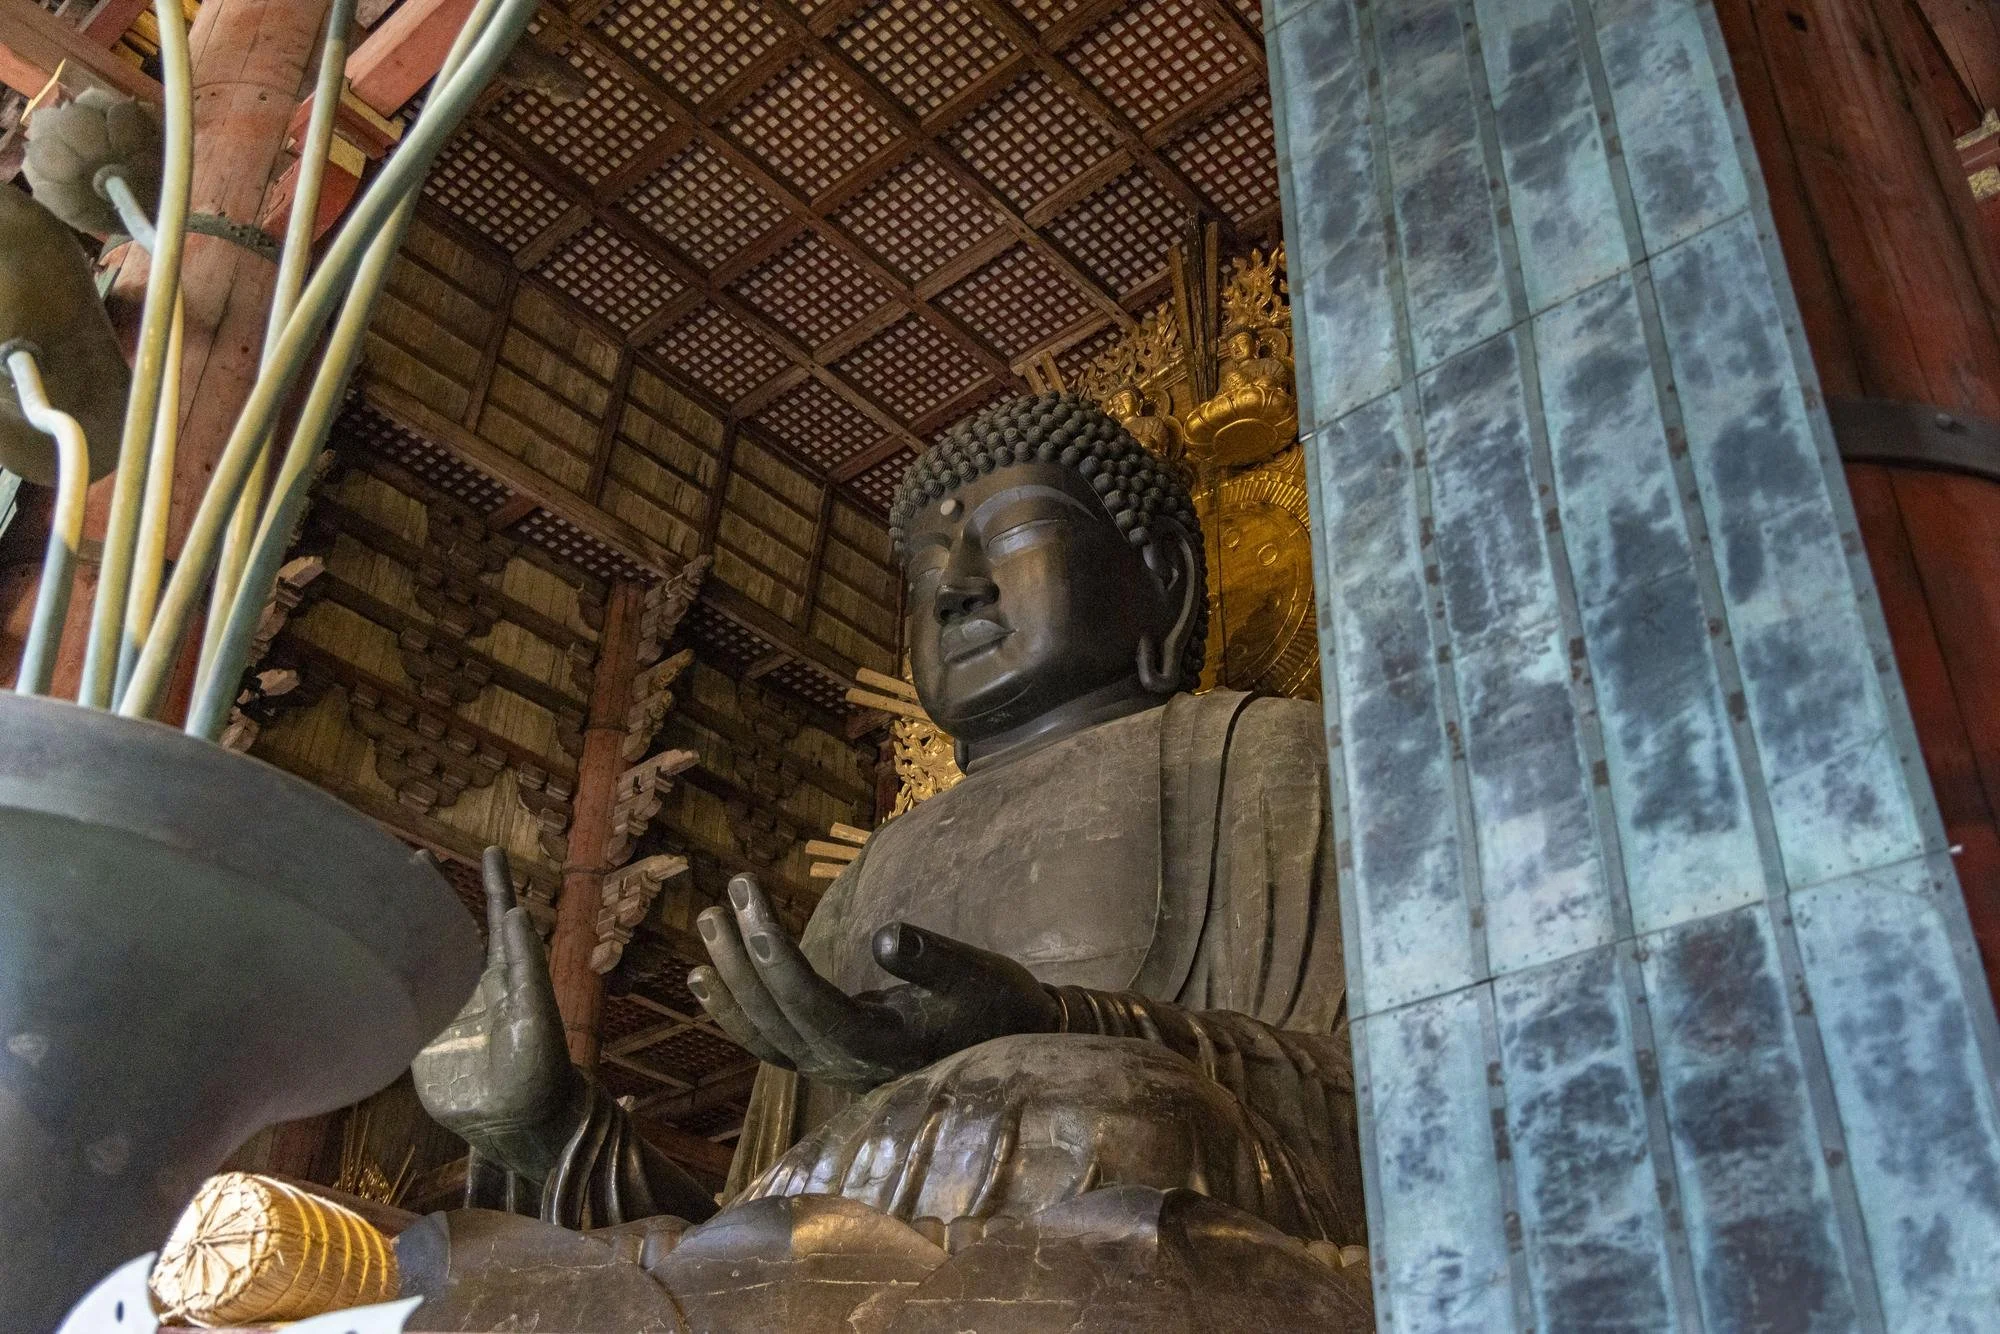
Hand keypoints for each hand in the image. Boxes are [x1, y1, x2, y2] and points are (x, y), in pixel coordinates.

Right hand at [412, 847, 579, 1179]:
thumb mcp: (537, 1017)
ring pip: (423, 961)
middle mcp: (476, 988)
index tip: (490, 851)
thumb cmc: (540, 1073)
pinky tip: (364, 957)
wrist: (517, 1128)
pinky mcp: (423, 1043)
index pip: (499, 919)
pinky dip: (385, 977)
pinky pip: (401, 1002)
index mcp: (509, 977)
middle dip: (437, 897)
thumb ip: (526, 968)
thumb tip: (515, 913)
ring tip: (384, 897)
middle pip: (454, 931)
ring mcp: (447, 1013)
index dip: (495, 885)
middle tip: (415, 860)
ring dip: (406, 931)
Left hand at [688, 874, 1060, 1091]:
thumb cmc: (996, 1003)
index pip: (806, 1000)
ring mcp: (829, 1066)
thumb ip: (934, 960)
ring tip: (708, 921)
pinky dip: (732, 1009)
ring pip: (760, 1032)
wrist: (1009, 1044)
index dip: (771, 952)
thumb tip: (888, 936)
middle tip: (727, 892)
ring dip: (729, 978)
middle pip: (772, 1014)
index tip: (748, 897)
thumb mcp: (979, 975)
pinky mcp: (826, 1058)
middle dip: (741, 953)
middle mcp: (842, 1064)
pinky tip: (704, 975)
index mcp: (876, 1043)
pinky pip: (765, 1040)